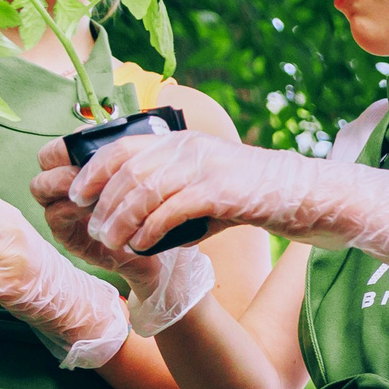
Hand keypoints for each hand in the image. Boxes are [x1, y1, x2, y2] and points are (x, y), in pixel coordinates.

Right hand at [32, 139, 213, 335]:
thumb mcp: (138, 173)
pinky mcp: (67, 234)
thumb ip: (121, 153)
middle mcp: (65, 186)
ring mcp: (62, 210)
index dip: (68, 143)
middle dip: (61, 161)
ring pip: (41, 187)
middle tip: (86, 167)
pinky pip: (55, 215)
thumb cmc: (149, 204)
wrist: (160, 244)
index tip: (90, 146)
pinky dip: (71, 208)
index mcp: (79, 167)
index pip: (58, 147)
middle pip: (43, 163)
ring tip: (91, 187)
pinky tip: (92, 208)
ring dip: (65, 183)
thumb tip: (103, 129)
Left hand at [55, 128, 388, 265]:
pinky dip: (151, 229)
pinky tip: (142, 246)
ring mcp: (206, 169)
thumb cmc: (262, 197)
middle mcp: (189, 149)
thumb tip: (148, 222)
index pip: (122, 146)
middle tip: (92, 229)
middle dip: (102, 201)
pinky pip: (173, 210)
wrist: (310, 197)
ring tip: (110, 243)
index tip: (78, 194)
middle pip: (126, 169)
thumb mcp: (214, 186)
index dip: (93, 169)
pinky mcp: (221, 193)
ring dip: (120, 219)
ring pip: (144, 189)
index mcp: (184, 142)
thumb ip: (181, 195)